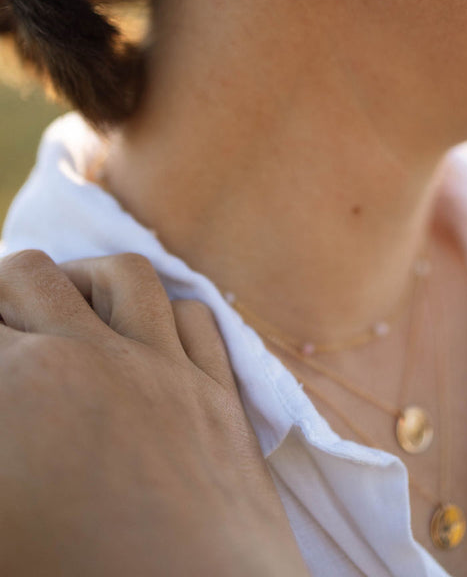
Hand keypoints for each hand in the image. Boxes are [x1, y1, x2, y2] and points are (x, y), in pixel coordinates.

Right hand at [0, 250, 309, 576]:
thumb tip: (7, 420)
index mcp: (18, 387)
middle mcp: (90, 357)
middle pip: (29, 275)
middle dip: (0, 293)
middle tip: (0, 332)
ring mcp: (162, 369)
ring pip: (122, 275)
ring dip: (83, 281)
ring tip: (64, 308)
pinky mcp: (216, 393)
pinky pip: (194, 318)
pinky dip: (166, 314)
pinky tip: (148, 338)